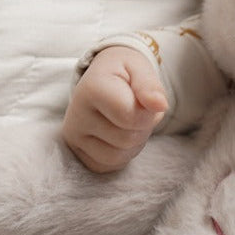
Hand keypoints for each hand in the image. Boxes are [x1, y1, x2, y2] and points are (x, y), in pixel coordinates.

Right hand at [62, 46, 167, 172]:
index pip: (132, 118)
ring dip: (133, 142)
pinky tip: (118, 133)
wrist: (102, 77)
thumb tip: (161, 105)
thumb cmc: (124, 72)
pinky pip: (108, 166)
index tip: (141, 98)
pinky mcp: (76, 150)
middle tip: (135, 108)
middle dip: (142, 127)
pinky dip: (121, 154)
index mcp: (92, 89)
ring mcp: (73, 135)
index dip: (147, 112)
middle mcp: (76, 114)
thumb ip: (151, 86)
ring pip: (118, 157)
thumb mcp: (140, 68)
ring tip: (127, 120)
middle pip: (128, 140)